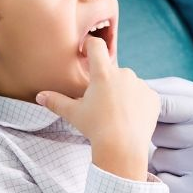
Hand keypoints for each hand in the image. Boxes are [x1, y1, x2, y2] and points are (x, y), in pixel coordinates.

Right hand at [38, 37, 159, 179]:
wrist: (122, 147)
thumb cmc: (95, 128)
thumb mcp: (73, 114)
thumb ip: (56, 101)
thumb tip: (39, 96)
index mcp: (103, 73)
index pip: (96, 46)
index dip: (90, 45)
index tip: (86, 51)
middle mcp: (124, 74)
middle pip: (112, 71)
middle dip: (106, 82)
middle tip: (101, 103)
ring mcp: (140, 85)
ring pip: (129, 84)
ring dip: (122, 93)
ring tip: (116, 114)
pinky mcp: (153, 97)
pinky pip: (143, 96)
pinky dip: (137, 104)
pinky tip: (130, 119)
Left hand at [146, 77, 192, 192]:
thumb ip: (174, 91)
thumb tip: (136, 85)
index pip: (163, 104)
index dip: (147, 109)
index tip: (143, 113)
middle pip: (157, 133)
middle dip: (160, 136)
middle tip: (180, 140)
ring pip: (158, 159)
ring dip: (164, 160)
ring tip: (187, 160)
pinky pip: (163, 182)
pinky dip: (167, 180)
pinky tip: (185, 177)